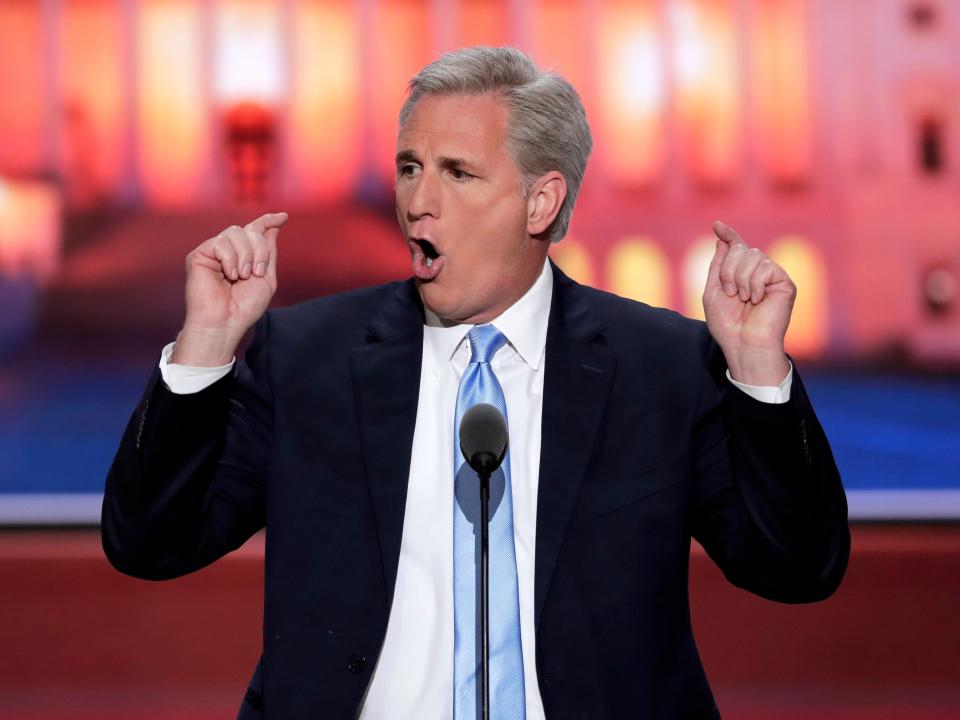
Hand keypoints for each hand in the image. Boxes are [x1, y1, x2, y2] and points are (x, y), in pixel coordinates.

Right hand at [171, 212, 287, 365]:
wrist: (226, 322)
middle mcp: (228, 251)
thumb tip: (272, 227)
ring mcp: (213, 252)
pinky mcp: (199, 255)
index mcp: (244, 255)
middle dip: (260, 249)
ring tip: (242, 277)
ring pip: (236, 232)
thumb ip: (268, 252)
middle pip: (250, 230)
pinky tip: (229, 276)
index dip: (268, 221)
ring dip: (246, 255)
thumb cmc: (245, 306)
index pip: (255, 230)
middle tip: (257, 272)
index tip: (284, 217)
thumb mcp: (266, 278)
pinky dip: (230, 260)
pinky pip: (221, 243)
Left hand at [703, 221, 793, 385]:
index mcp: (740, 274)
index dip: (728, 235)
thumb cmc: (727, 324)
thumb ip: (718, 266)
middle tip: (730, 293)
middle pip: (741, 249)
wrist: (743, 343)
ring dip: (740, 279)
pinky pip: (766, 267)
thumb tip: (723, 241)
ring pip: (754, 255)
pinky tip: (757, 300)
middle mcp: (757, 272)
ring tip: (744, 299)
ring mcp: (772, 277)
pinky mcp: (785, 283)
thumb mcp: (713, 292)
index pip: (736, 248)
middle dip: (728, 270)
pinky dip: (755, 284)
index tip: (717, 225)